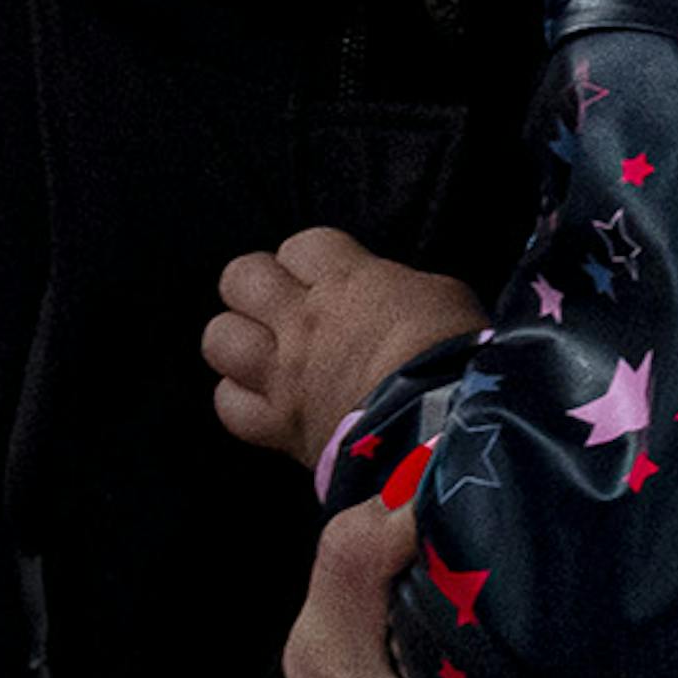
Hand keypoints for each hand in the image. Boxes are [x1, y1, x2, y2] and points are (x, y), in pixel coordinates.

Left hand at [206, 227, 489, 461]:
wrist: (445, 431)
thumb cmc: (457, 357)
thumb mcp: (441, 296)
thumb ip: (398, 287)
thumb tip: (388, 295)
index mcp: (347, 280)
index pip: (301, 245)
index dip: (310, 260)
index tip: (328, 277)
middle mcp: (303, 321)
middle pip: (240, 277)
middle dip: (256, 288)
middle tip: (283, 308)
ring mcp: (284, 374)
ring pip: (220, 338)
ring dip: (238, 342)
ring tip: (264, 353)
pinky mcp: (280, 426)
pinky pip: (230, 404)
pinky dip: (241, 400)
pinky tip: (263, 401)